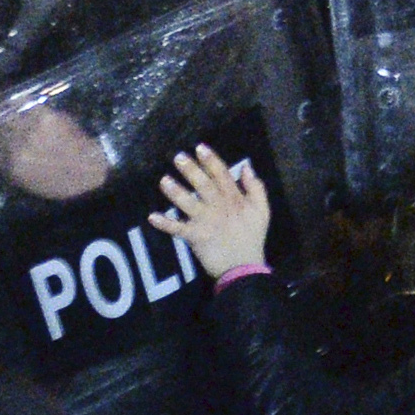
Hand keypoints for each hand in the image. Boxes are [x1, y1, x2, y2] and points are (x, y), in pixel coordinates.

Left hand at [151, 143, 273, 279]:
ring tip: (164, 181)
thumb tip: (246, 167)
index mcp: (235, 199)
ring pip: (190, 204)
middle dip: (191, 171)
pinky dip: (165, 224)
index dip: (211, 161)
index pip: (222, 175)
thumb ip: (256, 187)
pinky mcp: (196, 237)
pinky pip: (178, 229)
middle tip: (178, 157)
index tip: (200, 148)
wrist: (244, 266)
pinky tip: (152, 217)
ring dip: (176, 193)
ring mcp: (206, 222)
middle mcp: (219, 207)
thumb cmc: (252, 236)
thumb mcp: (262, 210)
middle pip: (204, 185)